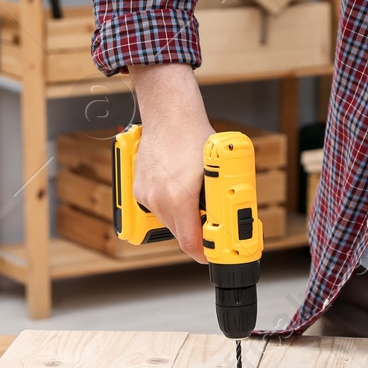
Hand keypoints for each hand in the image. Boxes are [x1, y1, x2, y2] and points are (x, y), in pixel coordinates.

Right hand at [129, 63, 214, 262]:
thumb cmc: (196, 137)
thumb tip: (229, 219)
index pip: (190, 243)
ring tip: (196, 201)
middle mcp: (158, 200)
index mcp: (179, 198)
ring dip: (183, 219)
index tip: (214, 253)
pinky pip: (157, 207)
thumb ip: (219, 198)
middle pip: (179, 234)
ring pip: (168, 221)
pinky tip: (180, 189)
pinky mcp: (138, 188)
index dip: (205, 252)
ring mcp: (145, 194)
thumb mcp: (215, 171)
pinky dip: (170, 206)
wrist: (169, 113)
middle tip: (213, 226)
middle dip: (196, 233)